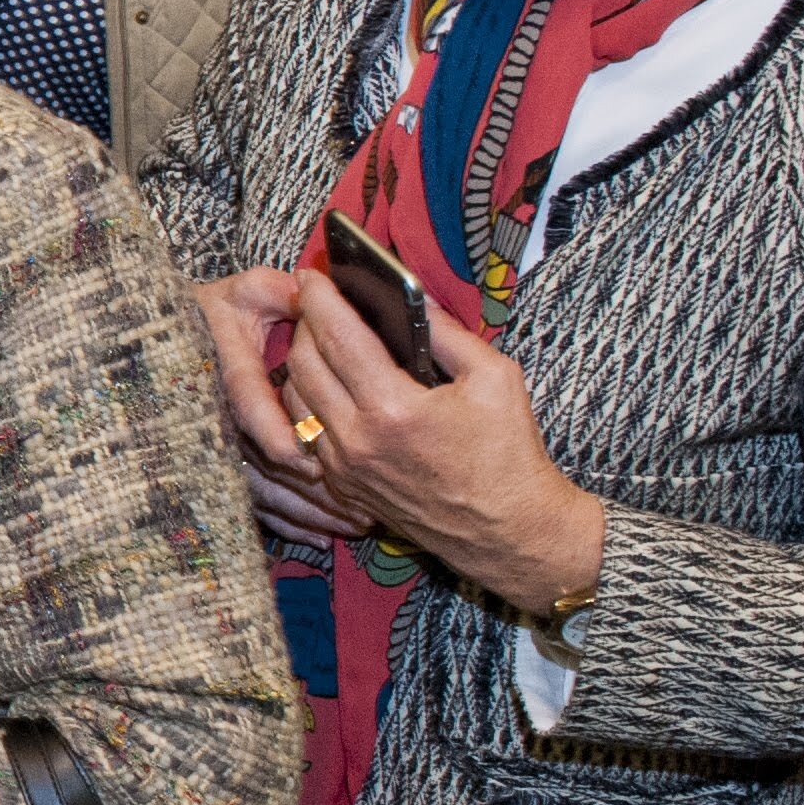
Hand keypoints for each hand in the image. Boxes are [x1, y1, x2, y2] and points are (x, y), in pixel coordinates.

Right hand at [193, 268, 370, 545]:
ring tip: (351, 523)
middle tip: (358, 505)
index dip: (274, 433)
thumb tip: (310, 292)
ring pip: (256, 487)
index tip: (308, 460)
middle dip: (306, 488)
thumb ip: (277, 290)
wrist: (162, 344)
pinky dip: (285, 522)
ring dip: (303, 510)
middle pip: (257, 460)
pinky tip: (318, 536)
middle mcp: (213, 410)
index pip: (244, 401)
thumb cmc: (218, 313)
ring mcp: (211, 444)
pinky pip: (249, 502)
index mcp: (222, 362)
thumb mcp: (246, 292)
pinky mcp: (216, 467)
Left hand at [276, 270, 607, 610]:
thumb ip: (448, 333)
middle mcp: (357, 438)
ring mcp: (343, 466)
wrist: (508, 531)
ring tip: (319, 339)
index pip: (337, 336)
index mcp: (393, 408)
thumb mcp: (495, 378)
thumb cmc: (508, 454)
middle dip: (304, 324)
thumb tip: (411, 293)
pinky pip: (305, 432)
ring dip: (299, 363)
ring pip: (294, 399)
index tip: (310, 273)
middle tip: (316, 302)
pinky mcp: (341, 485)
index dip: (319, 298)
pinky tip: (326, 383)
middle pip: (303, 363)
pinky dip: (307, 401)